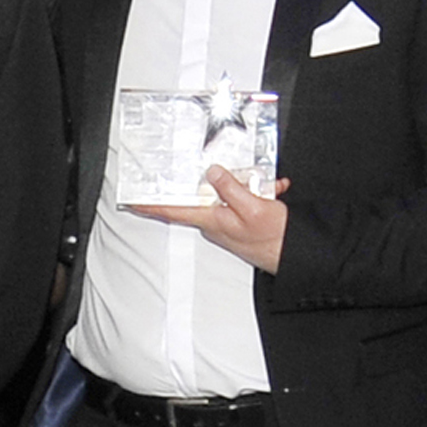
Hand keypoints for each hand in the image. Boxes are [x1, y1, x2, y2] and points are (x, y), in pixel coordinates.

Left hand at [123, 168, 290, 271]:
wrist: (295, 255)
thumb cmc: (274, 239)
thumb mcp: (252, 206)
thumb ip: (229, 187)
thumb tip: (212, 173)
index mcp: (212, 219)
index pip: (172, 210)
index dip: (150, 205)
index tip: (131, 200)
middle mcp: (216, 221)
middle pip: (204, 193)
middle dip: (221, 178)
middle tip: (236, 172)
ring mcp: (229, 221)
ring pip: (227, 192)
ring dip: (246, 183)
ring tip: (265, 184)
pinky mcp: (241, 220)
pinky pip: (243, 197)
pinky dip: (258, 190)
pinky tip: (271, 189)